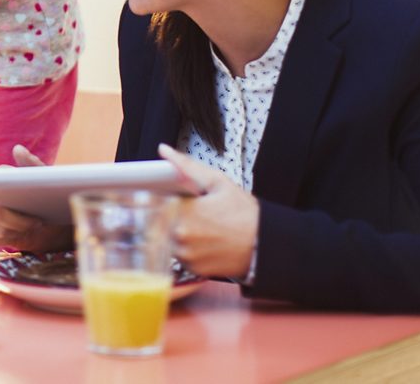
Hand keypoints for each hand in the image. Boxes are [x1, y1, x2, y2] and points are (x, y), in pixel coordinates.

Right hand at [0, 145, 73, 251]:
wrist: (47, 218)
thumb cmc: (41, 192)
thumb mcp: (41, 177)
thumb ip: (31, 164)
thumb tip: (18, 149)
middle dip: (10, 215)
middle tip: (33, 216)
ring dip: (18, 224)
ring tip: (37, 221)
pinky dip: (16, 234)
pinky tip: (30, 228)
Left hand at [159, 144, 258, 279]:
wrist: (265, 245)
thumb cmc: (245, 214)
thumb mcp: (217, 182)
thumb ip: (187, 166)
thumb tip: (164, 150)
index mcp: (184, 211)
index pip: (154, 201)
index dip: (161, 197)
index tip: (172, 197)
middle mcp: (181, 235)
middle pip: (157, 221)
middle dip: (167, 215)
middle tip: (190, 213)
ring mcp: (186, 255)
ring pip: (165, 239)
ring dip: (174, 232)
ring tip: (198, 226)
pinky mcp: (192, 269)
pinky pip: (177, 256)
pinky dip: (184, 248)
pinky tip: (201, 240)